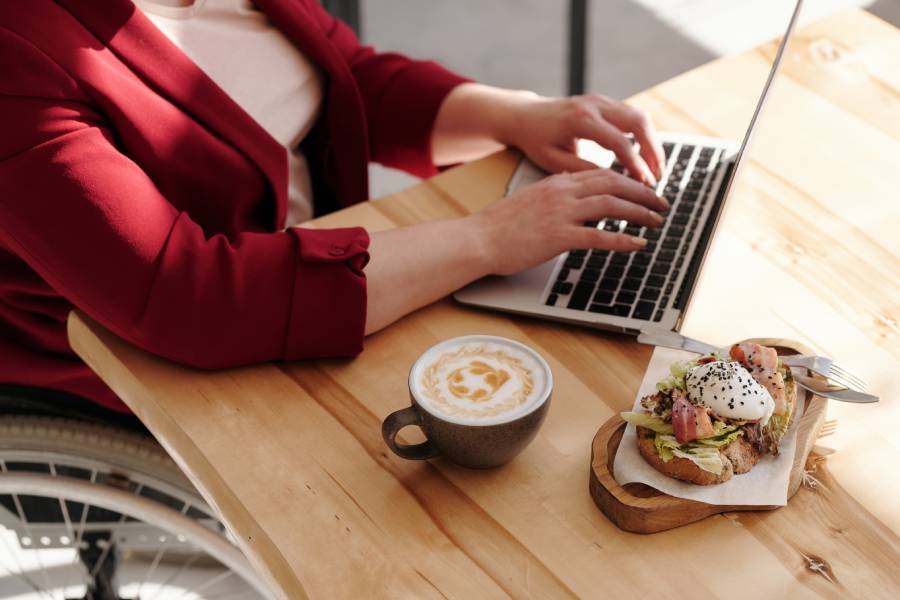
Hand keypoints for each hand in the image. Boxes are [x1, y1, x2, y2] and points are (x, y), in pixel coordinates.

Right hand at [469, 169, 668, 275]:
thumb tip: (577, 202)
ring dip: (640, 212)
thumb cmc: (500, 225)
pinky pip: (600, 235)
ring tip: (657, 221)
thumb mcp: (531, 200)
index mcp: (557, 181)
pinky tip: (638, 244)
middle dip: (643, 192)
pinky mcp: (559, 237)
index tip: (645, 189)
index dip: (629, 180)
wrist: (478, 239)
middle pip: (614, 183)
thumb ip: (556, 197)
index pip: (602, 173)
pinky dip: (624, 239)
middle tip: (662, 203)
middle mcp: (562, 192)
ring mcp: (561, 213)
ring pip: (612, 205)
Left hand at [498, 93, 665, 185]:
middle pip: (638, 122)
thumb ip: (581, 169)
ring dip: (652, 142)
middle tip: (658, 176)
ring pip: (639, 116)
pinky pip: (632, 115)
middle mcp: (594, 105)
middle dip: (653, 150)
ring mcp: (601, 100)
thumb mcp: (552, 160)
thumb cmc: (536, 140)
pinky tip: (645, 156)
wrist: (525, 115)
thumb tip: (612, 182)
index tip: (646, 184)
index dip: (635, 165)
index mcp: (580, 120)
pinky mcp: (604, 102)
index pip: (618, 142)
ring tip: (656, 168)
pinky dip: (643, 135)